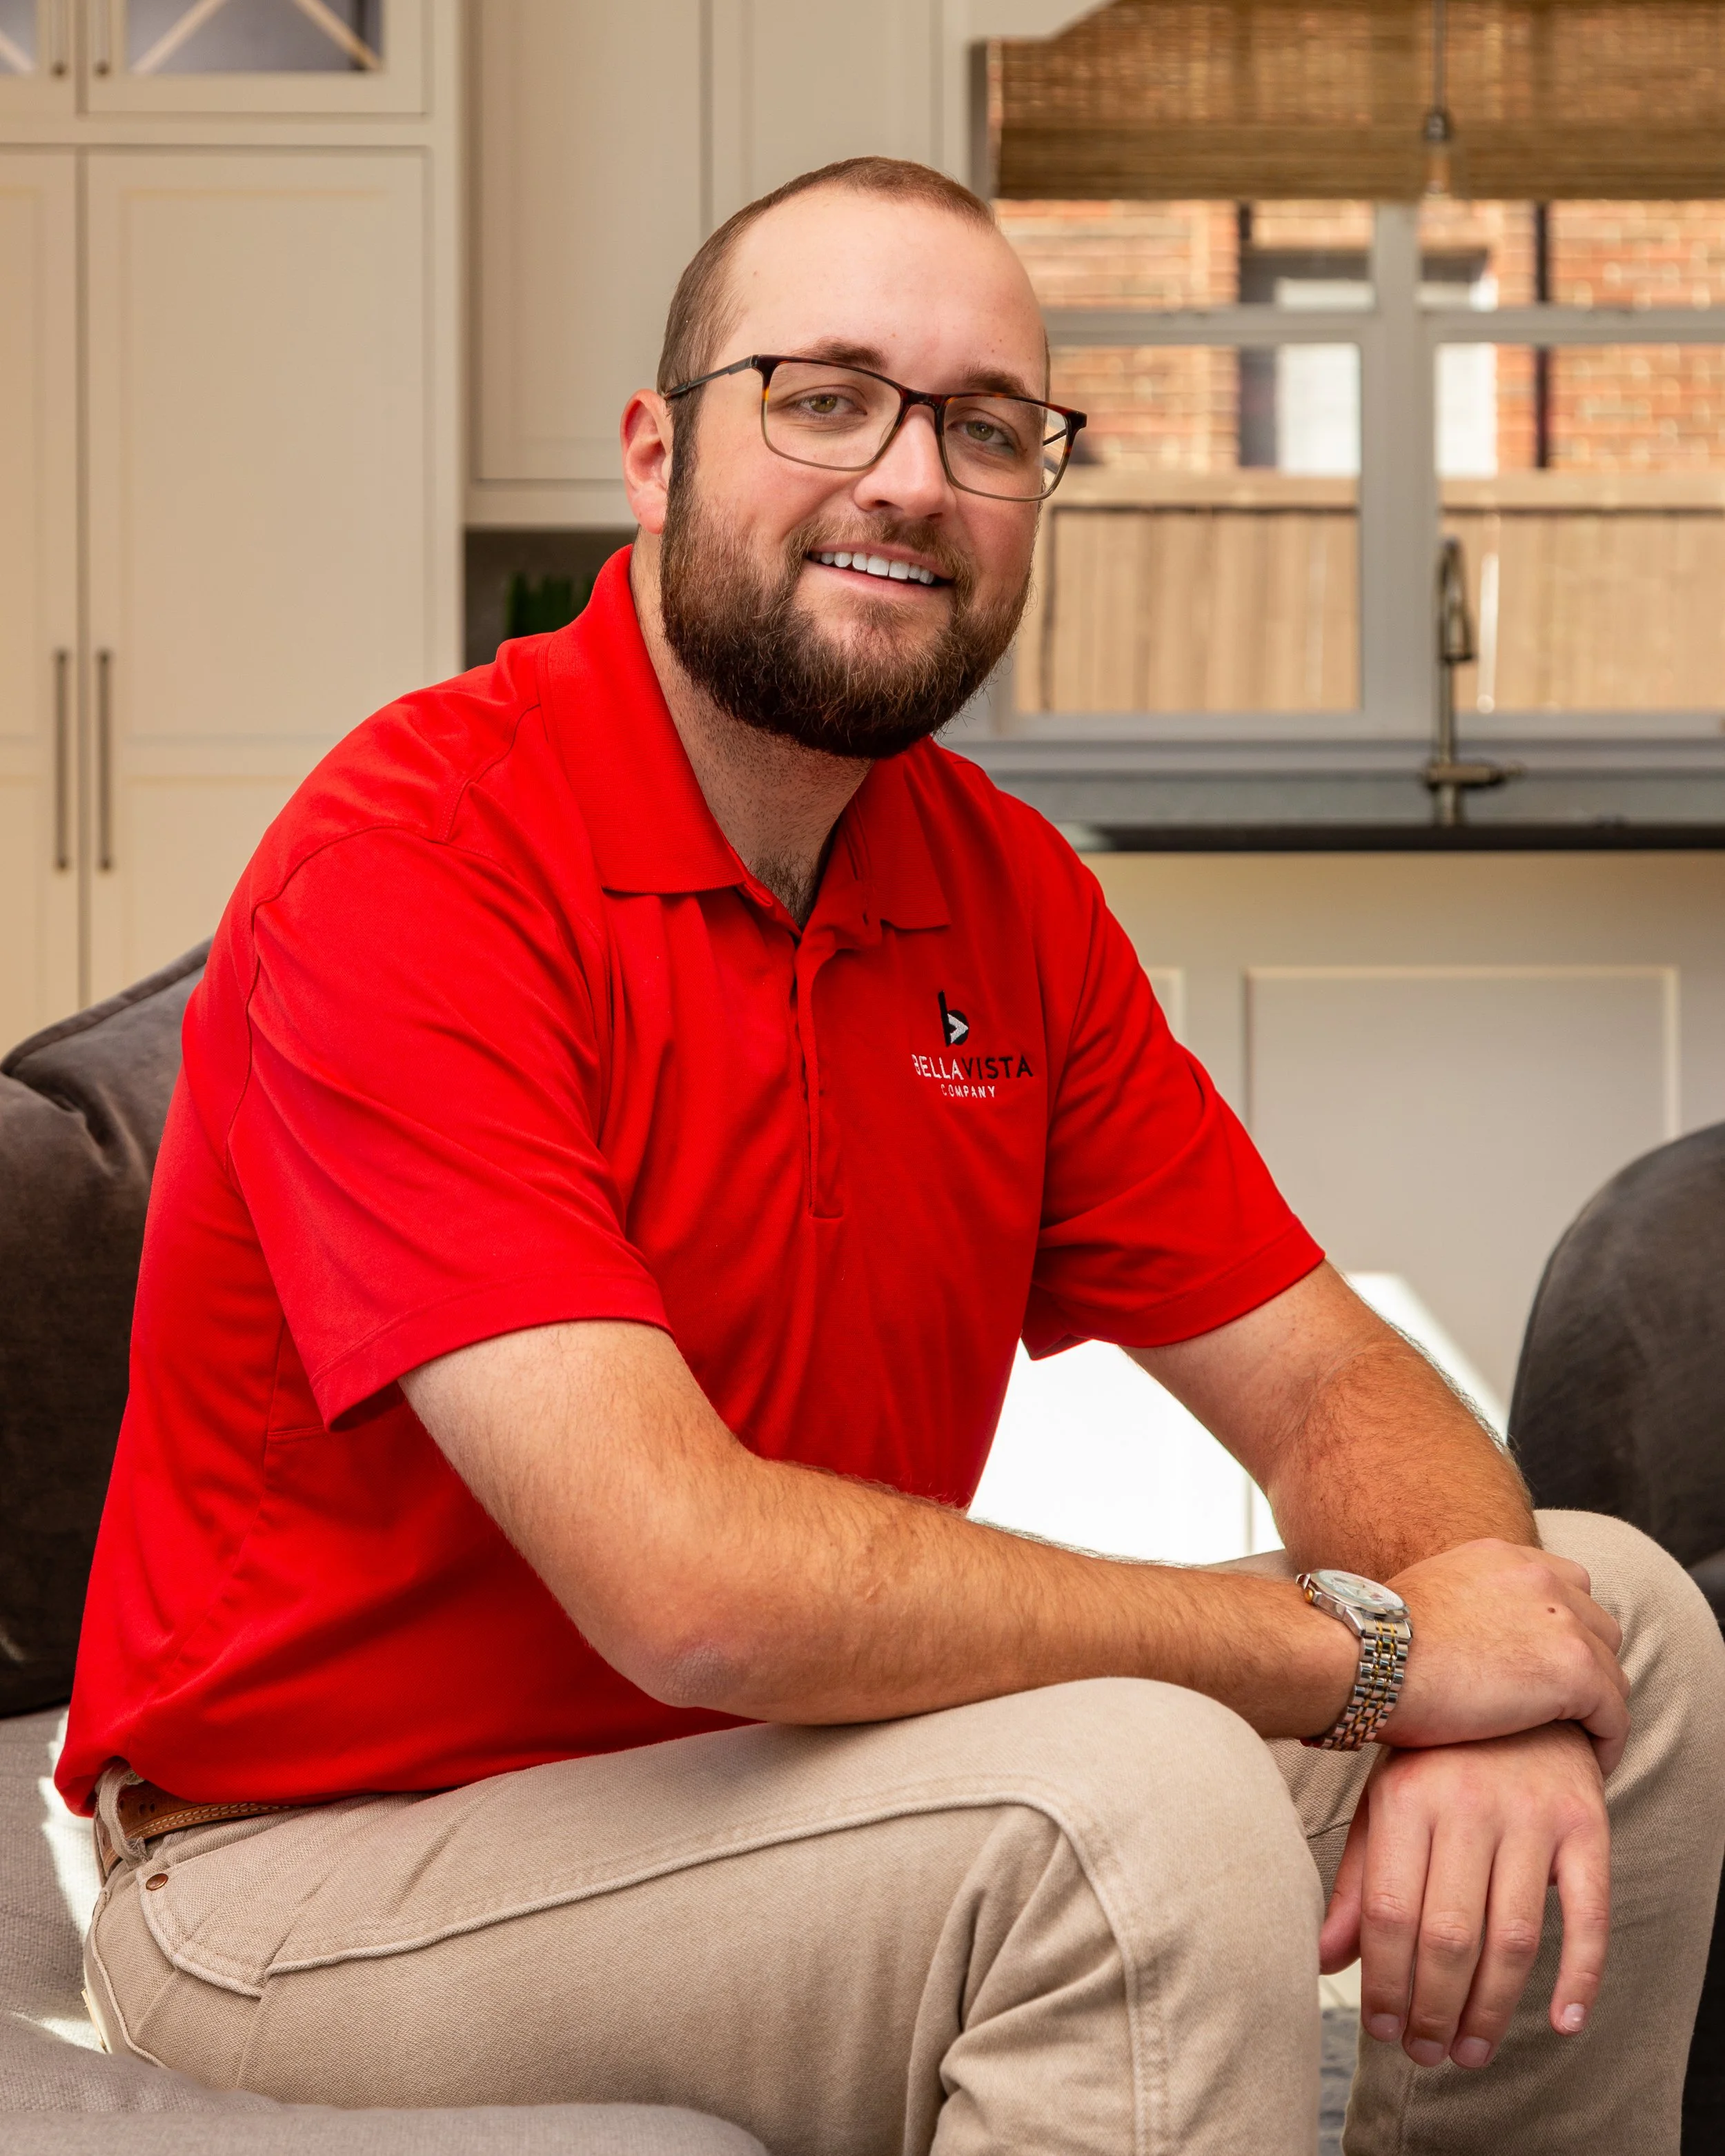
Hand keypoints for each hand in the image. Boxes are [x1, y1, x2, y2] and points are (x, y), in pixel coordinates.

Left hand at [1321, 1724, 1609, 2071]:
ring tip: (1470, 2051)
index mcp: (1406, 1797)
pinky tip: (1564, 2021)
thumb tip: (1322, 1959)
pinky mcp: (1587, 1825)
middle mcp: (1467, 1803)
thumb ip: (1357, 1882)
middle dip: (1434, 2008)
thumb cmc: (1440, 1762)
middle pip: (1449, 1934)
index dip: (1384, 1980)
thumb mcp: (1384, 1805)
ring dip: (1492, 2009)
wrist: (1522, 1697)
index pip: (1389, 1909)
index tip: (1381, 2028)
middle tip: (1426, 2054)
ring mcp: (1532, 1814)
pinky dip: (1581, 1975)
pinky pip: (1589, 1914)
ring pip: (1513, 1937)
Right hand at [1379, 1539, 1630, 1773]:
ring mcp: (1560, 1620)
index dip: (1562, 1636)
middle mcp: (1537, 1575)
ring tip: (1580, 1746)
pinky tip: (1590, 1768)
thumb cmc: (1370, 1649)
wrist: (1362, 1659)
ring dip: (1598, 1709)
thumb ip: (1462, 1610)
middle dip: (1586, 1671)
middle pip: (1597, 1626)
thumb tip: (1460, 1646)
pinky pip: (1616, 1715)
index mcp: (1499, 1557)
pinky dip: (1608, 1744)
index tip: (1546, 1677)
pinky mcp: (1574, 1669)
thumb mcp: (1422, 1604)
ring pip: (1612, 1672)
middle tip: (1566, 1715)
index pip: (1564, 1588)